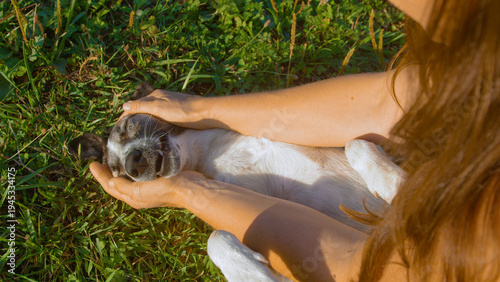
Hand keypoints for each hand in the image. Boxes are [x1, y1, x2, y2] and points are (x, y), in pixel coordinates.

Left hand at [89, 162, 205, 208]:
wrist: (190, 189)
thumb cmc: (166, 190)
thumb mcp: (141, 191)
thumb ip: (123, 187)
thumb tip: (108, 182)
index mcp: (133, 198)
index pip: (110, 187)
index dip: (99, 176)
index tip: (91, 163)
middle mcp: (139, 194)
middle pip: (117, 183)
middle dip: (107, 173)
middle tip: (100, 158)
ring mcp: (148, 186)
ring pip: (128, 177)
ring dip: (119, 168)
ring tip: (113, 156)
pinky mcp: (157, 178)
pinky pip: (139, 172)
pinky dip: (132, 165)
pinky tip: (132, 157)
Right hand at [120, 89, 206, 127]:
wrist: (205, 114)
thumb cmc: (182, 111)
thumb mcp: (159, 108)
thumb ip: (141, 106)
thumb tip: (124, 106)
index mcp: (155, 96)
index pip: (134, 105)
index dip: (125, 116)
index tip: (118, 129)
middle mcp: (161, 99)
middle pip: (142, 109)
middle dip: (133, 119)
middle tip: (126, 134)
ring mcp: (170, 106)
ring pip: (152, 115)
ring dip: (144, 122)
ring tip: (137, 135)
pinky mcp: (177, 114)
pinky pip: (160, 119)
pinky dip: (154, 124)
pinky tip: (154, 132)